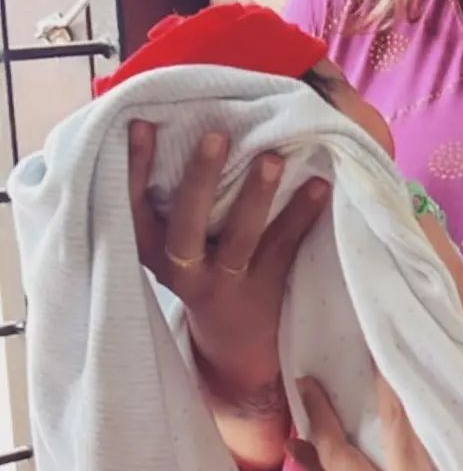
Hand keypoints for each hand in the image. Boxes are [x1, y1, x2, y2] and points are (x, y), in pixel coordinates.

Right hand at [128, 120, 329, 384]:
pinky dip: (302, 215)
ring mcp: (222, 283)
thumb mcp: (175, 243)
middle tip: (216, 135)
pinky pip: (283, 249)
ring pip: (237, 240)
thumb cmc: (202, 271)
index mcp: (152, 249)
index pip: (133, 206)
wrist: (233, 350)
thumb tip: (200, 120)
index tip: (142, 124)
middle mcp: (181, 268)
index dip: (135, 167)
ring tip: (274, 158)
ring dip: (255, 197)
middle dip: (199, 180)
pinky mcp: (261, 292)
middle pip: (184, 225)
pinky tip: (321, 186)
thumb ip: (176, 199)